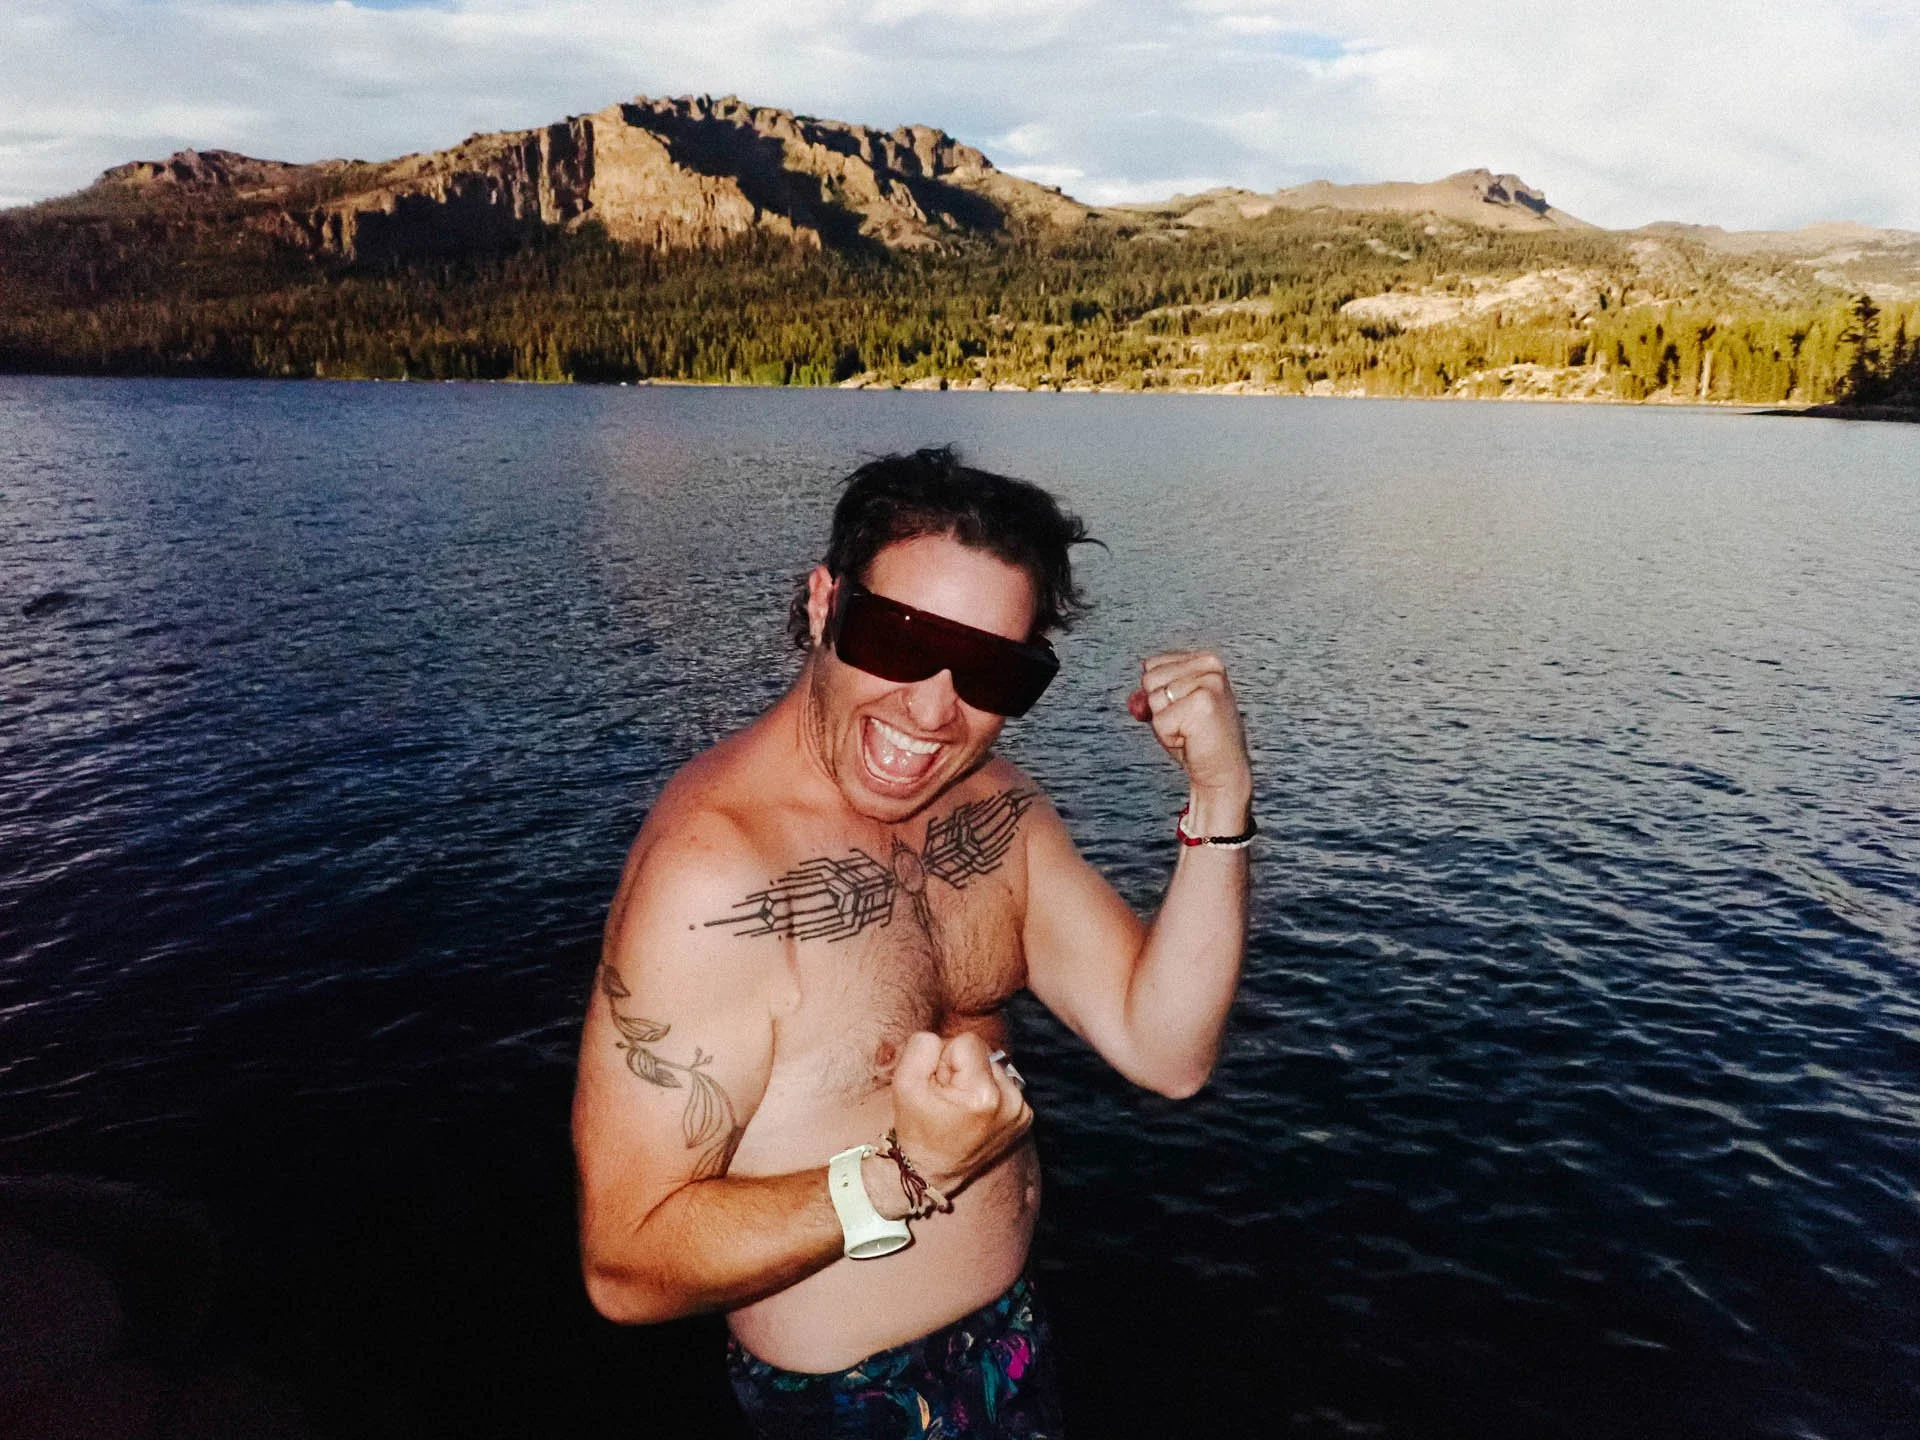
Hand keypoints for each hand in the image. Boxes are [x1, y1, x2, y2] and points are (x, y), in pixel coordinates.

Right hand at [888, 1031, 1031, 1196]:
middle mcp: (1011, 1102)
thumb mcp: (904, 1083)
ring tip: (961, 1108)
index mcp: (984, 1094)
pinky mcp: (1024, 1116)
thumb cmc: (917, 1128)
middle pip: (983, 1051)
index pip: (968, 1041)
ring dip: (974, 1079)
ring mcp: (1021, 1111)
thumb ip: (922, 1046)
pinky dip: (987, 1092)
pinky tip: (974, 1113)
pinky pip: (1002, 1083)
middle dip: (961, 1068)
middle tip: (947, 1099)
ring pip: (993, 1065)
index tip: (939, 1086)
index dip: (946, 1059)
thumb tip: (944, 1038)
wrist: (932, 1172)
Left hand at [1127, 651, 1252, 826]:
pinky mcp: (1202, 703)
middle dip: (1159, 708)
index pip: (1151, 665)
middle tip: (1186, 724)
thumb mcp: (1171, 708)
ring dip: (1163, 722)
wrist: (1223, 771)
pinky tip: (1190, 740)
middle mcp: (1209, 666)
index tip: (1183, 710)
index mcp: (1204, 660)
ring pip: (1153, 698)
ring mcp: (1208, 683)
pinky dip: (1168, 736)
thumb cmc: (1198, 740)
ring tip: (1188, 730)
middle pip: (1149, 678)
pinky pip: (1159, 719)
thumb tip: (1135, 699)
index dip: (1158, 694)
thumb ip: (1150, 694)